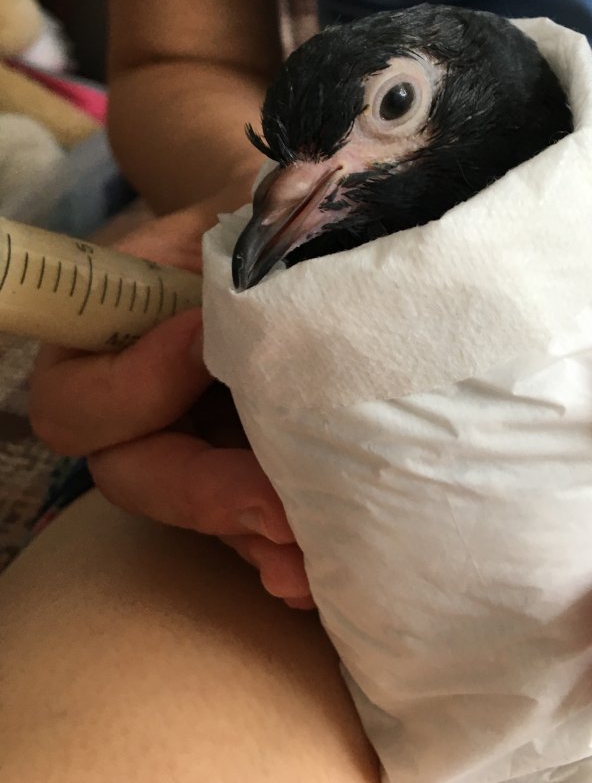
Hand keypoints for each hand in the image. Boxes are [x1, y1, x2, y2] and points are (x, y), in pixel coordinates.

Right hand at [29, 198, 311, 607]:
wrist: (311, 235)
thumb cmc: (266, 213)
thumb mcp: (243, 208)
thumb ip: (241, 232)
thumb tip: (289, 232)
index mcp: (110, 340)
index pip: (77, 401)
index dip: (133, 386)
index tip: (204, 338)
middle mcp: (143, 404)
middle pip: (135, 476)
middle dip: (202, 493)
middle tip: (273, 506)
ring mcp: (200, 443)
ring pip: (202, 513)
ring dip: (252, 539)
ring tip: (306, 567)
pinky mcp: (255, 468)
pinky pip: (255, 523)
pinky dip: (285, 548)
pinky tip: (323, 574)